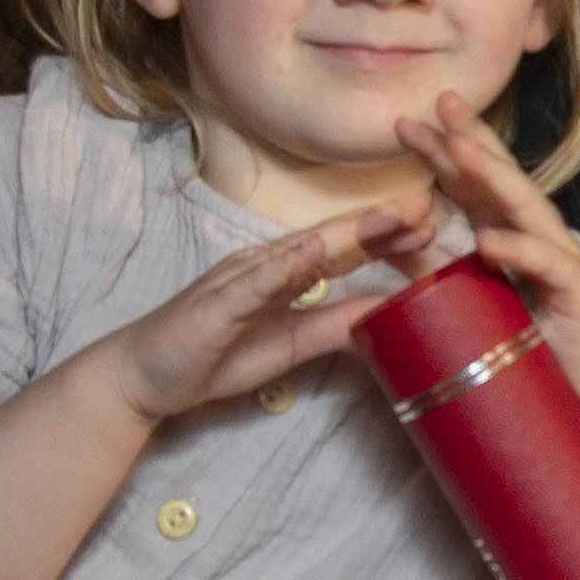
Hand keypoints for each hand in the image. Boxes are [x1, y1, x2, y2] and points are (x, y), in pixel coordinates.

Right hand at [84, 205, 416, 430]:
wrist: (146, 377)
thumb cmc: (213, 356)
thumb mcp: (292, 345)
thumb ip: (335, 326)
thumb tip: (387, 315)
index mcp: (285, 276)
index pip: (345, 252)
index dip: (387, 237)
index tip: (433, 226)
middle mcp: (266, 266)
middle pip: (333, 240)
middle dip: (382, 222)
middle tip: (429, 203)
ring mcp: (241, 278)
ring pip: (304, 250)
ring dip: (349, 232)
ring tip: (393, 216)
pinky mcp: (219, 301)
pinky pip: (256, 281)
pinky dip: (287, 264)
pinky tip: (315, 251)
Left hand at [406, 95, 579, 485]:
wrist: (567, 404)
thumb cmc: (519, 349)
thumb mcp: (459, 301)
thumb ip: (425, 269)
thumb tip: (380, 239)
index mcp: (506, 235)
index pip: (472, 183)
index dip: (443, 151)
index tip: (407, 122)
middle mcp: (535, 239)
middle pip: (502, 180)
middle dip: (473, 140)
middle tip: (442, 104)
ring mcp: (560, 261)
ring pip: (526, 210)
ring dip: (494, 178)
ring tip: (461, 151)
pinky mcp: (579, 293)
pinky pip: (547, 265)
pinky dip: (519, 250)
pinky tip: (490, 238)